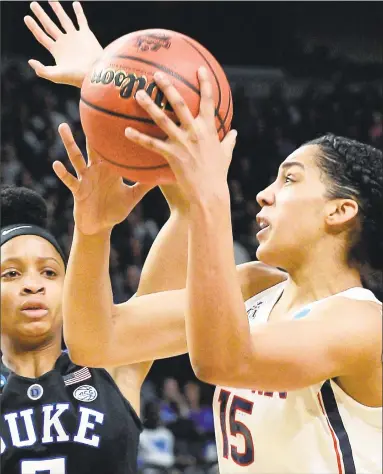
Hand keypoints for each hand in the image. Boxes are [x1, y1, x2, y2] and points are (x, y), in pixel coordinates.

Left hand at [24, 1, 102, 87]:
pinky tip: (75, 4)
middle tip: (33, 4)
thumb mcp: (56, 76)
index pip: (42, 36)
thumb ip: (42, 70)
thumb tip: (30, 61)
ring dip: (57, 10)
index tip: (26, 17)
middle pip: (50, 26)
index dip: (34, 27)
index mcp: (57, 51)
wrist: (94, 74)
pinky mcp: (86, 35)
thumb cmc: (76, 77)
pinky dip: (79, 12)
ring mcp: (75, 38)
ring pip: (64, 20)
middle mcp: (65, 43)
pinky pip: (82, 21)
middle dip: (41, 15)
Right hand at [54, 123, 153, 234]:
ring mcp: (85, 178)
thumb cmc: (115, 210)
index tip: (116, 113)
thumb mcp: (133, 196)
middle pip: (92, 145)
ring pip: (75, 157)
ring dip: (69, 143)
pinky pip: (69, 180)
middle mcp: (96, 169)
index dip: (112, 132)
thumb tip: (164, 174)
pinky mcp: (77, 190)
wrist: (99, 227)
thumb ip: (145, 184)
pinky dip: (63, 173)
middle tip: (87, 108)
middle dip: (89, 129)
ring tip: (63, 127)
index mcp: (110, 168)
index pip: (111, 146)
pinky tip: (56, 164)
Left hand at [125, 67, 236, 201]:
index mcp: (209, 129)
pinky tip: (126, 131)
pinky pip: (152, 144)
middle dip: (168, 87)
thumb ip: (229, 142)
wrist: (209, 193)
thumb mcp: (226, 155)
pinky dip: (138, 137)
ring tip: (138, 94)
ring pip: (162, 120)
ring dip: (149, 105)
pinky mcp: (171, 155)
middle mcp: (195, 132)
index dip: (205, 83)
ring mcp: (182, 142)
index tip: (200, 68)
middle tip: (157, 74)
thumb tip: (234, 133)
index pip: (209, 101)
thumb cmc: (217, 175)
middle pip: (180, 104)